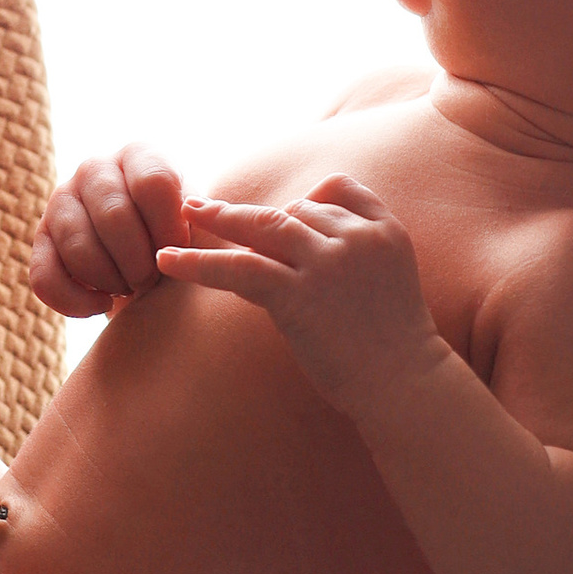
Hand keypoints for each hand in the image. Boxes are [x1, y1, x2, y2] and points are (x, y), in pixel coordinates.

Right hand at [30, 143, 186, 315]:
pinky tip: (103, 305)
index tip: (180, 254)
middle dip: (139, 260)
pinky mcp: (41, 239)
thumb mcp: (199, 219)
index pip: (153, 182)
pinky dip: (74, 300)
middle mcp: (95, 169)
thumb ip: (201, 220)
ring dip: (110, 279)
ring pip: (77, 244)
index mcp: (140, 155)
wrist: (152, 255)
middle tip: (154, 280)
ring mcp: (62, 200)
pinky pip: (44, 275)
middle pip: (113, 214)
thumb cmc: (182, 235)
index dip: (168, 228)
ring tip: (132, 290)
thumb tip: (188, 220)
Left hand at [152, 176, 441, 413]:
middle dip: (249, 209)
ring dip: (221, 219)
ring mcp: (328, 262)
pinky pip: (240, 267)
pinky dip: (199, 263)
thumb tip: (301, 249)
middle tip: (206, 203)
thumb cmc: (395, 346)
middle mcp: (357, 237)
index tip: (283, 213)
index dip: (307, 201)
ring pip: (263, 227)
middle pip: (294, 209)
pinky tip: (167, 261)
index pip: (337, 189)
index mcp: (385, 230)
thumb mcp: (388, 282)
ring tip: (188, 212)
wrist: (405, 384)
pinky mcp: (298, 293)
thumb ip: (356, 253)